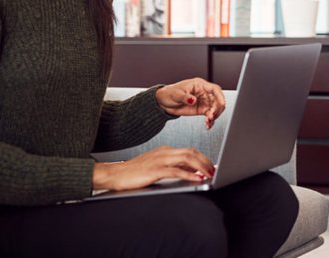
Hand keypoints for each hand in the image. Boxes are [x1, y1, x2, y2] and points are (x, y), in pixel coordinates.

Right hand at [93, 146, 214, 190]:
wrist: (115, 174)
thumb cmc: (135, 173)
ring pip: (186, 158)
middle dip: (205, 161)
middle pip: (191, 152)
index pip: (189, 151)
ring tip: (209, 174)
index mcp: (165, 150)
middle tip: (214, 170)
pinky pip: (176, 171)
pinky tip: (196, 178)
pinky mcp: (154, 170)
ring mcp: (159, 160)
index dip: (203, 158)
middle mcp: (164, 152)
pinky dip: (189, 174)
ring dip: (201, 166)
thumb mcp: (158, 167)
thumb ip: (174, 167)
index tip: (212, 166)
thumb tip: (193, 172)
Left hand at [155, 78, 225, 128]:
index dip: (220, 96)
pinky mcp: (202, 110)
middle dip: (217, 109)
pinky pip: (210, 115)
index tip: (222, 104)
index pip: (214, 89)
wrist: (164, 102)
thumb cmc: (170, 93)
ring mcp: (204, 102)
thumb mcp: (177, 94)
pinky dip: (210, 121)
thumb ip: (186, 98)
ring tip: (208, 122)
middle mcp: (204, 93)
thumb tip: (194, 100)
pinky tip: (208, 125)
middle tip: (211, 116)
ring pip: (215, 109)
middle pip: (218, 100)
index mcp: (199, 85)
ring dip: (214, 116)